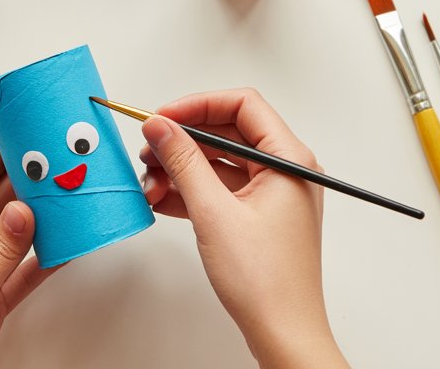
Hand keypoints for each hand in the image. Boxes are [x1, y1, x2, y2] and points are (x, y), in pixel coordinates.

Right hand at [139, 88, 349, 368]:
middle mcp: (285, 171)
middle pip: (228, 131)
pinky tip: (162, 198)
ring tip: (150, 180)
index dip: (198, 104)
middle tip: (150, 148)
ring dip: (182, 168)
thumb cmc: (267, 283)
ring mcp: (272, 194)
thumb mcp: (214, 213)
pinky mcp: (258, 216)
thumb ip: (184, 162)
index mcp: (290, 160)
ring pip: (220, 162)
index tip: (163, 116)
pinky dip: (191, 190)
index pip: (243, 104)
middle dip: (184, 139)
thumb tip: (161, 126)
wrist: (283, 334)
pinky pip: (221, 188)